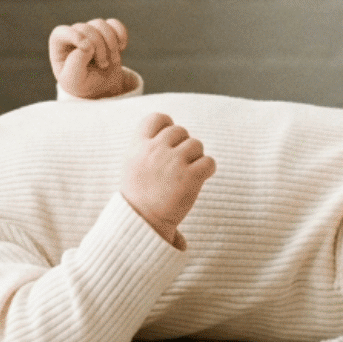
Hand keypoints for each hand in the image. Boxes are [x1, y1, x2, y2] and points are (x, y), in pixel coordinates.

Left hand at [49, 17, 134, 98]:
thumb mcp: (74, 81)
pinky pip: (114, 24)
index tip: (87, 48)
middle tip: (103, 65)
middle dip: (98, 47)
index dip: (74, 36)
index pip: (61, 32)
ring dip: (111, 43)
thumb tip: (87, 46)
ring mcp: (90, 31)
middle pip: (86, 28)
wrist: (100, 88)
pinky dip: (121, 34)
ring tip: (112, 61)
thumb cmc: (82, 84)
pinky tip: (122, 48)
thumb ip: (76, 64)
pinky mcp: (105, 31)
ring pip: (100, 24)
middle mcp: (73, 35)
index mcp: (59, 46)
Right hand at [121, 113, 214, 245]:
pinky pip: (209, 162)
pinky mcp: (191, 177)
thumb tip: (169, 128)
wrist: (143, 223)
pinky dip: (207, 170)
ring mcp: (174, 162)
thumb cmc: (139, 195)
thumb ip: (147, 145)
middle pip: (180, 131)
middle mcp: (155, 150)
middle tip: (177, 166)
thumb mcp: (133, 164)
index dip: (167, 125)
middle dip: (183, 146)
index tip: (169, 141)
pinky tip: (198, 180)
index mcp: (138, 145)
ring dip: (196, 158)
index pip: (157, 118)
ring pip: (196, 144)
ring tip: (185, 175)